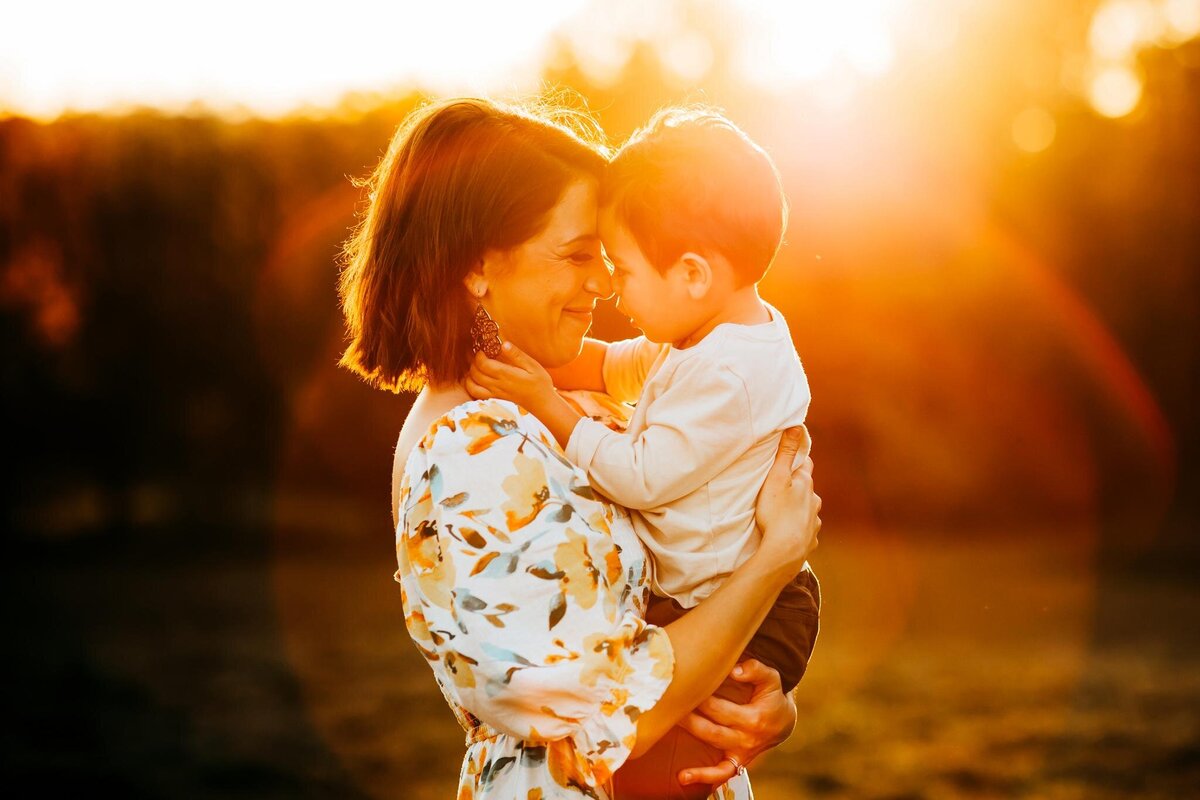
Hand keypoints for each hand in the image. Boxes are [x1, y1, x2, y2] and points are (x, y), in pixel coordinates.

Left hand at [464, 341, 555, 410]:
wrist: (542, 404)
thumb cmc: (540, 384)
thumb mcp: (533, 366)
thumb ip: (517, 355)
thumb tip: (504, 344)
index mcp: (506, 375)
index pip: (484, 364)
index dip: (479, 356)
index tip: (482, 350)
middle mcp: (498, 385)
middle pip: (476, 374)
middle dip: (473, 363)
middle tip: (479, 357)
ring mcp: (495, 394)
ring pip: (473, 386)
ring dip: (470, 376)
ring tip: (476, 368)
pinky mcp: (495, 399)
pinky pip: (477, 395)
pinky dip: (472, 387)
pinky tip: (476, 381)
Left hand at [676, 659, 796, 786]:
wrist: (784, 722)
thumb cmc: (772, 696)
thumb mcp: (771, 679)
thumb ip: (755, 670)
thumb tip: (733, 670)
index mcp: (753, 718)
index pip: (719, 708)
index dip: (699, 698)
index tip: (683, 686)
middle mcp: (745, 738)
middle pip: (710, 727)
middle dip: (688, 715)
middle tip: (668, 701)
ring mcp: (740, 752)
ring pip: (710, 743)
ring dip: (688, 733)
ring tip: (666, 723)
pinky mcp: (737, 762)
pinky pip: (721, 773)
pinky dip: (703, 777)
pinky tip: (682, 777)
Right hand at [754, 425, 820, 572]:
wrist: (784, 551)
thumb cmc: (776, 513)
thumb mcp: (776, 478)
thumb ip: (786, 453)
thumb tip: (797, 426)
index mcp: (805, 484)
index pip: (806, 464)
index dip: (798, 460)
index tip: (789, 459)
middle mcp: (814, 501)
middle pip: (807, 488)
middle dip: (798, 486)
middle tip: (781, 486)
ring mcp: (814, 521)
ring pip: (808, 509)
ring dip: (799, 507)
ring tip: (784, 511)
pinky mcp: (810, 538)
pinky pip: (806, 529)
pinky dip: (799, 527)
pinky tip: (791, 531)